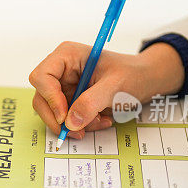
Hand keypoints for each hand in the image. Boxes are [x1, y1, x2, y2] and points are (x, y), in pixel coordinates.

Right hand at [28, 41, 184, 137]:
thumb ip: (91, 102)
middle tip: (77, 131)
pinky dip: (81, 124)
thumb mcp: (115, 86)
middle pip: (42, 97)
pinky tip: (100, 120)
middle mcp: (61, 70)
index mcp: (67, 56)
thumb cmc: (132, 74)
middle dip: (59, 118)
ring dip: (73, 124)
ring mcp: (64, 86)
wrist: (145, 80)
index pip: (42, 77)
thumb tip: (70, 122)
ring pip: (53, 112)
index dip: (50, 98)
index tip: (65, 116)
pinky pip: (66, 118)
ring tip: (99, 122)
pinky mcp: (70, 100)